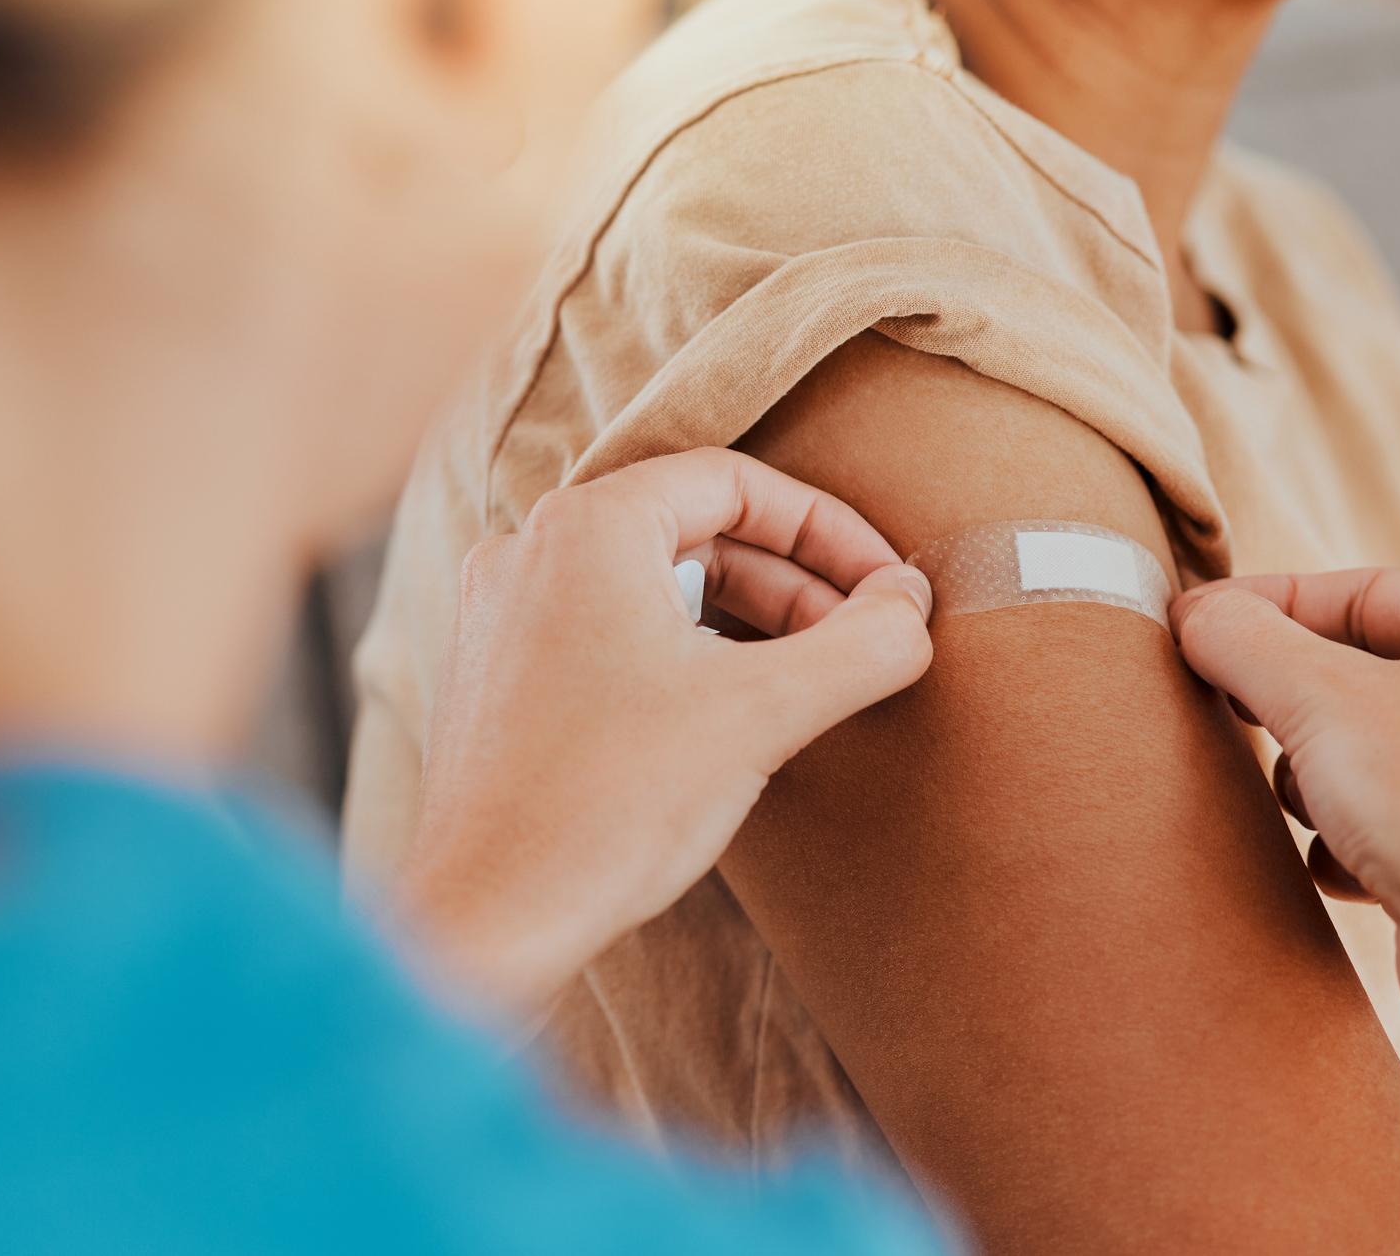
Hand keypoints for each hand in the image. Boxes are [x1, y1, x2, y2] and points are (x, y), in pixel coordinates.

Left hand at [399, 448, 933, 1011]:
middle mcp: (530, 551)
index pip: (733, 481)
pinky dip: (683, 653)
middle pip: (694, 529)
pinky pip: (609, 631)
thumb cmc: (609, 806)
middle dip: (793, 581)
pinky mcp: (499, 676)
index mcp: (586, 527)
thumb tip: (911, 604)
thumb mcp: (763, 713)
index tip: (888, 589)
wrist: (488, 918)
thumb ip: (861, 644)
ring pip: (653, 584)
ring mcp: (504, 614)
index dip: (829, 529)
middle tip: (864, 641)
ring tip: (813, 682)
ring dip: (744, 621)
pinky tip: (731, 715)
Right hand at [1172, 570, 1399, 1030]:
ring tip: (1315, 808)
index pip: (1354, 590)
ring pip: (1363, 748)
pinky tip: (1350, 864)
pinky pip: (1387, 819)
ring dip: (1314, 781)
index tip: (1191, 628)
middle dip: (1289, 706)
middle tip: (1237, 715)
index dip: (1262, 605)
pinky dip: (1348, 839)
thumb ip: (1240, 639)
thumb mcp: (1314, 695)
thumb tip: (1193, 615)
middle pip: (1354, 672)